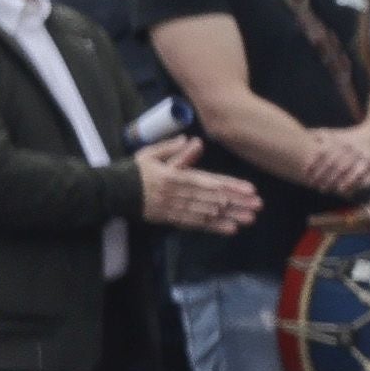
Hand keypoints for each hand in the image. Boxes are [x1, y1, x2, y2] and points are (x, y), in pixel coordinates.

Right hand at [134, 136, 258, 232]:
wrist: (111, 191)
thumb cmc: (134, 171)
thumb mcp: (151, 154)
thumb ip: (173, 149)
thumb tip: (194, 141)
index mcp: (175, 176)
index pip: (209, 181)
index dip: (231, 186)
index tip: (250, 189)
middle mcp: (177, 193)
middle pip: (212, 198)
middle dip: (237, 203)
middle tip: (258, 206)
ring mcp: (174, 208)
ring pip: (206, 213)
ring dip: (229, 216)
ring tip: (249, 219)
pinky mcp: (169, 219)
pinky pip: (194, 224)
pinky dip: (213, 227)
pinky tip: (230, 229)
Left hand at [294, 124, 369, 196]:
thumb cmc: (350, 137)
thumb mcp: (335, 132)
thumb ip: (319, 135)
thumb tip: (302, 135)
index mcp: (337, 139)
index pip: (322, 151)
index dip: (312, 162)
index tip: (305, 173)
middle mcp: (347, 146)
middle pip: (331, 162)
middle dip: (320, 174)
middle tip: (312, 184)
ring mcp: (359, 154)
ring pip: (343, 168)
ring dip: (332, 180)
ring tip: (323, 189)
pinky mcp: (369, 161)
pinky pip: (358, 173)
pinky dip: (349, 182)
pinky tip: (341, 190)